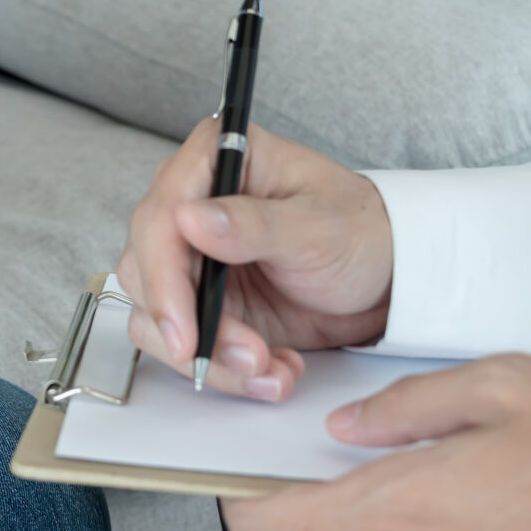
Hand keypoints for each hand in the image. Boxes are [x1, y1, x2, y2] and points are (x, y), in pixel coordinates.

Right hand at [116, 120, 392, 400]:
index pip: (160, 217)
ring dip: (210, 355)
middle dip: (192, 326)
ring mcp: (190, 258)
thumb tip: (189, 218)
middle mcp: (191, 205)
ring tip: (271, 369)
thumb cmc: (360, 232)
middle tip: (247, 357)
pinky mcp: (199, 303)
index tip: (184, 329)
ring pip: (155, 316)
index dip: (163, 277)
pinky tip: (274, 371)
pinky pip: (182, 344)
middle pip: (145, 270)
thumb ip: (255, 224)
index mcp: (216, 160)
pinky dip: (223, 369)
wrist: (385, 278)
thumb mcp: (318, 226)